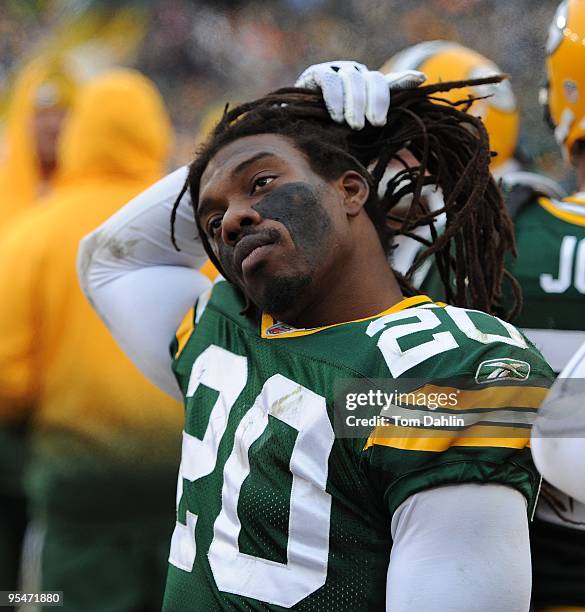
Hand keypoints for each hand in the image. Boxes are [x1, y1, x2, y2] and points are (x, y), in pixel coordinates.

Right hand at [295, 60, 425, 129]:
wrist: (294, 135)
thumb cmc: (330, 140)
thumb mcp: (359, 141)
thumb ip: (379, 138)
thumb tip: (407, 137)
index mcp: (368, 91)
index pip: (389, 83)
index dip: (403, 81)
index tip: (419, 80)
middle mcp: (356, 77)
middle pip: (373, 80)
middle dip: (376, 102)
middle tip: (376, 124)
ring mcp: (337, 72)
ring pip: (353, 79)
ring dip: (355, 104)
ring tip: (353, 125)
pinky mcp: (317, 74)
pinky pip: (330, 80)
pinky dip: (335, 98)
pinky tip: (335, 115)